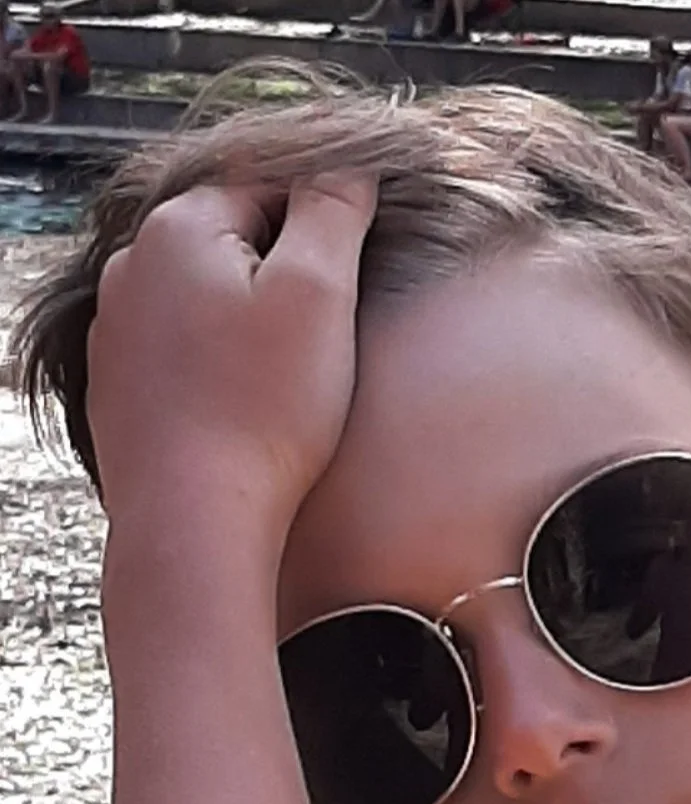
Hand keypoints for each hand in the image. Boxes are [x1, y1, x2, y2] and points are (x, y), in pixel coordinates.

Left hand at [87, 177, 376, 570]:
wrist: (195, 521)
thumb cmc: (262, 412)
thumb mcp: (320, 292)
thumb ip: (334, 210)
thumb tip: (347, 169)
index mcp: (178, 227)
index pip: (271, 189)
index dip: (323, 234)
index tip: (348, 289)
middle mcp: (130, 268)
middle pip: (232, 245)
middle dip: (281, 282)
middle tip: (320, 348)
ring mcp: (115, 333)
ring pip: (204, 303)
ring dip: (247, 329)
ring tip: (282, 388)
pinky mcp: (117, 390)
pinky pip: (181, 358)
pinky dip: (215, 373)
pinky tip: (242, 414)